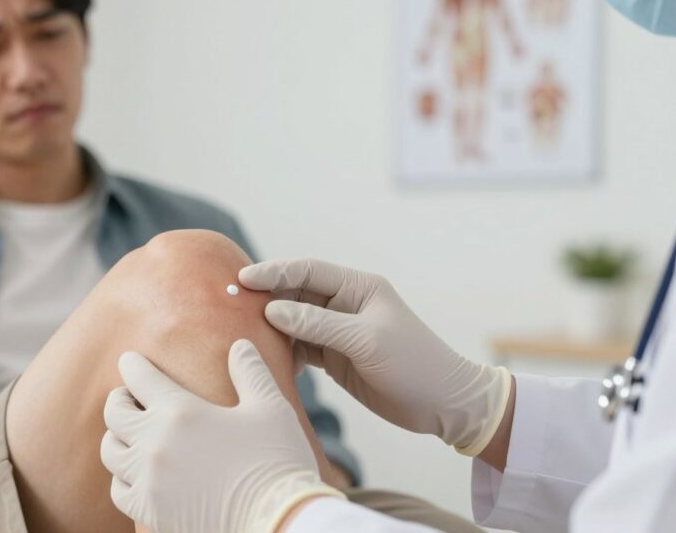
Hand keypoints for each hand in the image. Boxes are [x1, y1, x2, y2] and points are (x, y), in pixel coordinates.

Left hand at [101, 339, 344, 532]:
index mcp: (180, 411)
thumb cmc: (278, 463)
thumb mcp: (270, 408)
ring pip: (111, 450)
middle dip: (121, 398)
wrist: (279, 524)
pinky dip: (122, 477)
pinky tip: (135, 473)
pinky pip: (119, 490)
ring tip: (129, 433)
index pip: (138, 377)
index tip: (131, 361)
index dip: (132, 364)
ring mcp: (149, 480)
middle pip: (115, 412)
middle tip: (130, 396)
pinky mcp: (150, 512)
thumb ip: (250, 372)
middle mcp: (155, 443)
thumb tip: (240, 345)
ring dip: (117, 436)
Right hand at [240, 259, 512, 455]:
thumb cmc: (414, 364)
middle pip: (295, 294)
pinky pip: (300, 347)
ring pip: (294, 321)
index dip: (274, 272)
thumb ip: (317, 324)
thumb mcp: (365, 341)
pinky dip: (283, 350)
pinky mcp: (335, 357)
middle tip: (231, 305)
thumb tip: (272, 311)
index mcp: (358, 287)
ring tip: (240, 331)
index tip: (243, 279)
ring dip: (270, 326)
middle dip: (265, 298)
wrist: (445, 404)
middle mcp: (345, 304)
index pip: (307, 271)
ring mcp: (339, 331)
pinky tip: (266, 358)